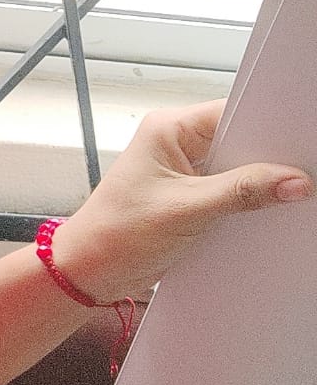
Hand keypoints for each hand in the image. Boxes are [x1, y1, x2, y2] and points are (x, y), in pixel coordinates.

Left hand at [49, 100, 312, 304]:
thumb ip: (243, 193)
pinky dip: (248, 204)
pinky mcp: (190, 198)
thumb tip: (293, 181)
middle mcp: (177, 143)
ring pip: (237, 169)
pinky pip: (230, 192)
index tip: (302, 143)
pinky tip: (268, 215)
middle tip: (303, 174)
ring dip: (259, 185)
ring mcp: (184, 172)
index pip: (232, 113)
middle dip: (269, 159)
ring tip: (290, 197)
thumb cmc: (117, 232)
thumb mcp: (187, 210)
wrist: (89, 272)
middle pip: (238, 141)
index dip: (269, 125)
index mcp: (168, 129)